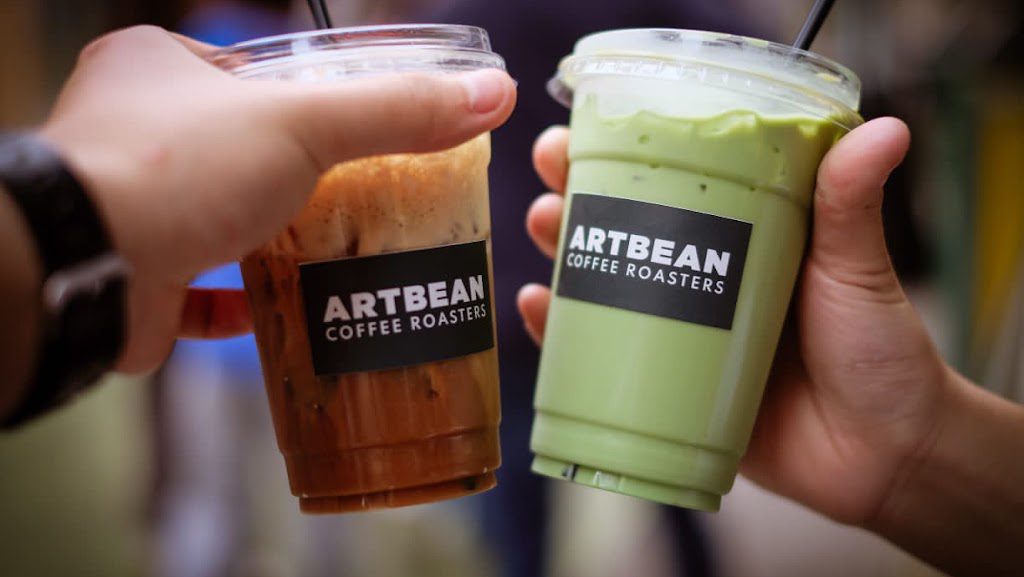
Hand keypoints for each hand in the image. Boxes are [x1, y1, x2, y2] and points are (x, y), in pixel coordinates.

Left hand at [39, 26, 515, 372]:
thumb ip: (396, 110)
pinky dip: (242, 303)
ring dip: (274, 238)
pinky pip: (200, 288)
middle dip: (297, 176)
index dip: (306, 97)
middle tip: (360, 194)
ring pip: (220, 217)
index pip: (248, 71)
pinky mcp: (140, 274)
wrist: (87, 269)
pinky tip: (286, 308)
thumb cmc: (174, 171)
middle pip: (239, 148)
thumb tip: (490, 95)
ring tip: (340, 251)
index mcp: (158, 69)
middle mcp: (134, 133)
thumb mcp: (304, 123)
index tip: (354, 124)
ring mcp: (132, 207)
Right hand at [519, 119, 953, 524]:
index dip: (622, 153)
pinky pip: (602, 357)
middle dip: (575, 199)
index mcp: (743, 238)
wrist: (886, 457)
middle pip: (624, 228)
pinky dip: (561, 333)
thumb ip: (852, 205)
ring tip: (542, 230)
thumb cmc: (880, 353)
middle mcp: (703, 278)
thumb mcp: (856, 270)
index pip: (673, 181)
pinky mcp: (667, 388)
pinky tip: (538, 308)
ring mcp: (682, 334)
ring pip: (604, 286)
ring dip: (561, 254)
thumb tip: (886, 128)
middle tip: (550, 184)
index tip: (583, 132)